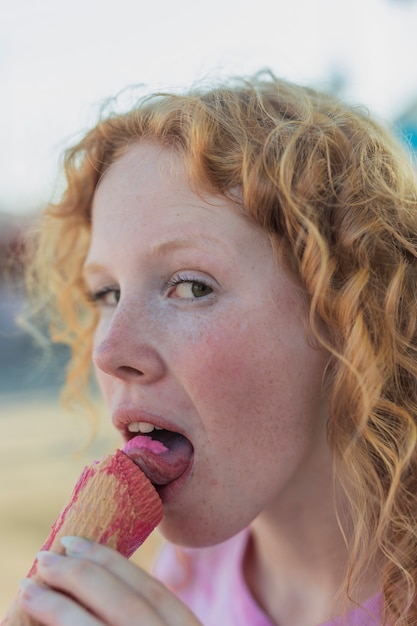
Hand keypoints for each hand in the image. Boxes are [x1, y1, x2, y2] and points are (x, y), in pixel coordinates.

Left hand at [19, 537, 202, 625]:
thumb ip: (152, 616)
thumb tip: (100, 581)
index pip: (153, 591)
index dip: (112, 563)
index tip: (75, 543)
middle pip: (130, 606)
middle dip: (83, 577)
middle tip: (45, 558)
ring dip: (60, 609)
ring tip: (29, 588)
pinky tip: (38, 625)